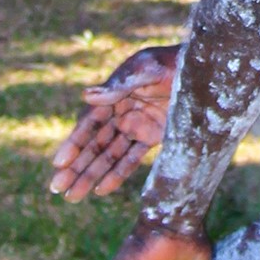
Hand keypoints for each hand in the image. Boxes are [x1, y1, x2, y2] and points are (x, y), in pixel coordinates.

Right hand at [49, 45, 178, 199]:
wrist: (202, 70)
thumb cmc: (169, 62)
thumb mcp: (143, 69)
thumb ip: (118, 85)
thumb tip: (85, 96)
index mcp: (112, 96)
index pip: (88, 125)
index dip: (73, 144)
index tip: (58, 164)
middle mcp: (119, 113)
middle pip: (93, 146)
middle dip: (75, 167)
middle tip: (56, 188)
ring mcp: (136, 127)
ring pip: (108, 156)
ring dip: (91, 176)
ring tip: (72, 197)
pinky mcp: (153, 136)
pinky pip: (132, 159)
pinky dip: (117, 174)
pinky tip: (101, 190)